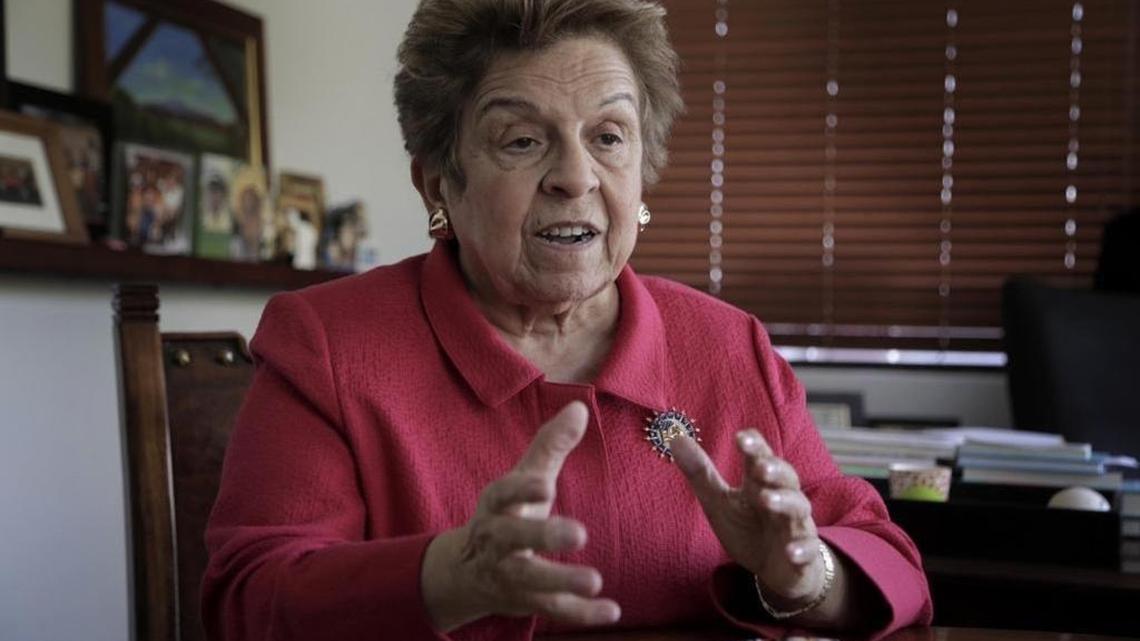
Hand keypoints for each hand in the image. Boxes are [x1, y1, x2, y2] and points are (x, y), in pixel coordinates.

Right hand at [421, 402, 620, 631]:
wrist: (467, 572)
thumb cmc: (507, 514)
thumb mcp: (522, 479)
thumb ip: (550, 445)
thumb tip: (579, 407)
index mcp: (497, 505)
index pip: (503, 494)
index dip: (522, 490)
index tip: (546, 485)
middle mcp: (498, 541)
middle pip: (514, 540)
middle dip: (542, 537)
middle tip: (578, 534)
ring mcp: (509, 574)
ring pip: (531, 581)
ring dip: (562, 581)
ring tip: (595, 580)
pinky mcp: (525, 602)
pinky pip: (552, 611)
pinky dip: (580, 614)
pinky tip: (611, 611)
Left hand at [670, 429, 826, 608]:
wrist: (776, 569)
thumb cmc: (748, 529)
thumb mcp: (719, 502)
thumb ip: (700, 472)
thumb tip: (675, 437)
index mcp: (760, 484)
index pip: (761, 457)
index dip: (753, 446)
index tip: (740, 438)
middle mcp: (783, 498)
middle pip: (786, 477)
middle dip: (774, 470)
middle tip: (759, 466)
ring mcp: (796, 525)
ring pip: (798, 507)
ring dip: (785, 502)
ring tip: (767, 500)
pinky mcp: (804, 553)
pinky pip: (807, 550)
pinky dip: (801, 549)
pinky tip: (791, 552)